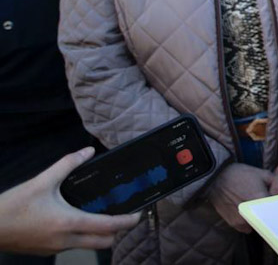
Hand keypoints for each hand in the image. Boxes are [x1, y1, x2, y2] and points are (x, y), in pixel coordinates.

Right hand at [0, 147, 140, 254]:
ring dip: (99, 234)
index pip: (110, 226)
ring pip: (88, 245)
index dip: (129, 221)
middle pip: (105, 242)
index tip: (138, 213)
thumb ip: (68, 164)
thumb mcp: (42, 181)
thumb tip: (88, 152)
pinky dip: (81, 236)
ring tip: (101, 215)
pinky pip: (72, 246)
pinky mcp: (46, 251)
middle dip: (118, 230)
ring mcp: (56, 248)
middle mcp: (66, 240)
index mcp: (69, 222)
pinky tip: (77, 220)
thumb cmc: (13, 206)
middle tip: (122, 214)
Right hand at [208, 162, 272, 231]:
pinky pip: (247, 227)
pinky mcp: (234, 224)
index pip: (277, 209)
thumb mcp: (262, 173)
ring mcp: (242, 221)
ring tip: (255, 206)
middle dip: (270, 212)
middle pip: (268, 218)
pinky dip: (250, 222)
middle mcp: (252, 213)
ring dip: (259, 217)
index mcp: (260, 199)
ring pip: (258, 224)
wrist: (216, 179)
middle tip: (268, 204)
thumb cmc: (240, 174)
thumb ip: (276, 183)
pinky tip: (248, 211)